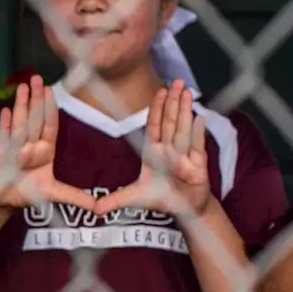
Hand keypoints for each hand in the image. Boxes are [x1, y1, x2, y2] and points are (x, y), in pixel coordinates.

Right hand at [0, 76, 95, 211]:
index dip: (50, 108)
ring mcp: (14, 146)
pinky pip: (3, 136)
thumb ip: (74, 197)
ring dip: (20, 104)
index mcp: (45, 150)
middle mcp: (30, 144)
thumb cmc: (27, 193)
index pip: (49, 124)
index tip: (51, 90)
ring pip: (19, 121)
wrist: (3, 201)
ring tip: (21, 87)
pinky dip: (4, 125)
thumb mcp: (54, 194)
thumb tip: (97, 205)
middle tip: (37, 78)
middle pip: (34, 117)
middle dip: (35, 98)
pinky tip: (5, 110)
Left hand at [96, 80, 210, 216]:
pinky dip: (198, 133)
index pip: (154, 126)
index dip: (157, 108)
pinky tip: (200, 117)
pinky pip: (198, 146)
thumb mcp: (134, 198)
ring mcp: (185, 155)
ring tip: (187, 91)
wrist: (186, 210)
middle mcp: (170, 149)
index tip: (159, 91)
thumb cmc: (162, 198)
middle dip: (173, 101)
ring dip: (185, 110)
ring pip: (184, 128)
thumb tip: (92, 209)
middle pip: (170, 121)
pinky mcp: (199, 164)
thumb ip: (114, 200)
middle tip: (177, 81)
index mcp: (154, 152)